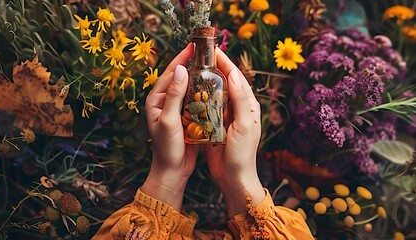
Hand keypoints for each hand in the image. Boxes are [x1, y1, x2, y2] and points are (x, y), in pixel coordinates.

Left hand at [141, 44, 198, 210]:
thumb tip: (180, 69)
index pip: (170, 73)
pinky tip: (214, 87)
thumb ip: (174, 95)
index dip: (182, 58)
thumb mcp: (169, 120)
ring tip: (213, 66)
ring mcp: (175, 108)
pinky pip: (195, 99)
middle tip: (207, 53)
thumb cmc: (167, 147)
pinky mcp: (185, 116)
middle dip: (192, 64)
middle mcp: (164, 101)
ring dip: (199, 77)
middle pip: (179, 77)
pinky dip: (203, 92)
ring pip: (188, 88)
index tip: (194, 46)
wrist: (173, 170)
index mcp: (156, 99)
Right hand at [205, 49, 264, 216]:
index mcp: (248, 105)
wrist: (233, 178)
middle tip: (199, 56)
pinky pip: (206, 107)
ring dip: (205, 81)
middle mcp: (237, 108)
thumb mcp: (244, 125)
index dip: (225, 63)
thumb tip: (234, 73)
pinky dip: (199, 97)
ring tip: (192, 68)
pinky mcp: (214, 125)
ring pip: (214, 93)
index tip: (213, 50)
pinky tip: (188, 91)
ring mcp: (225, 116)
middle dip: (214, 68)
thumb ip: (240, 100)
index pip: (237, 78)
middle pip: (225, 82)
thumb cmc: (242, 153)